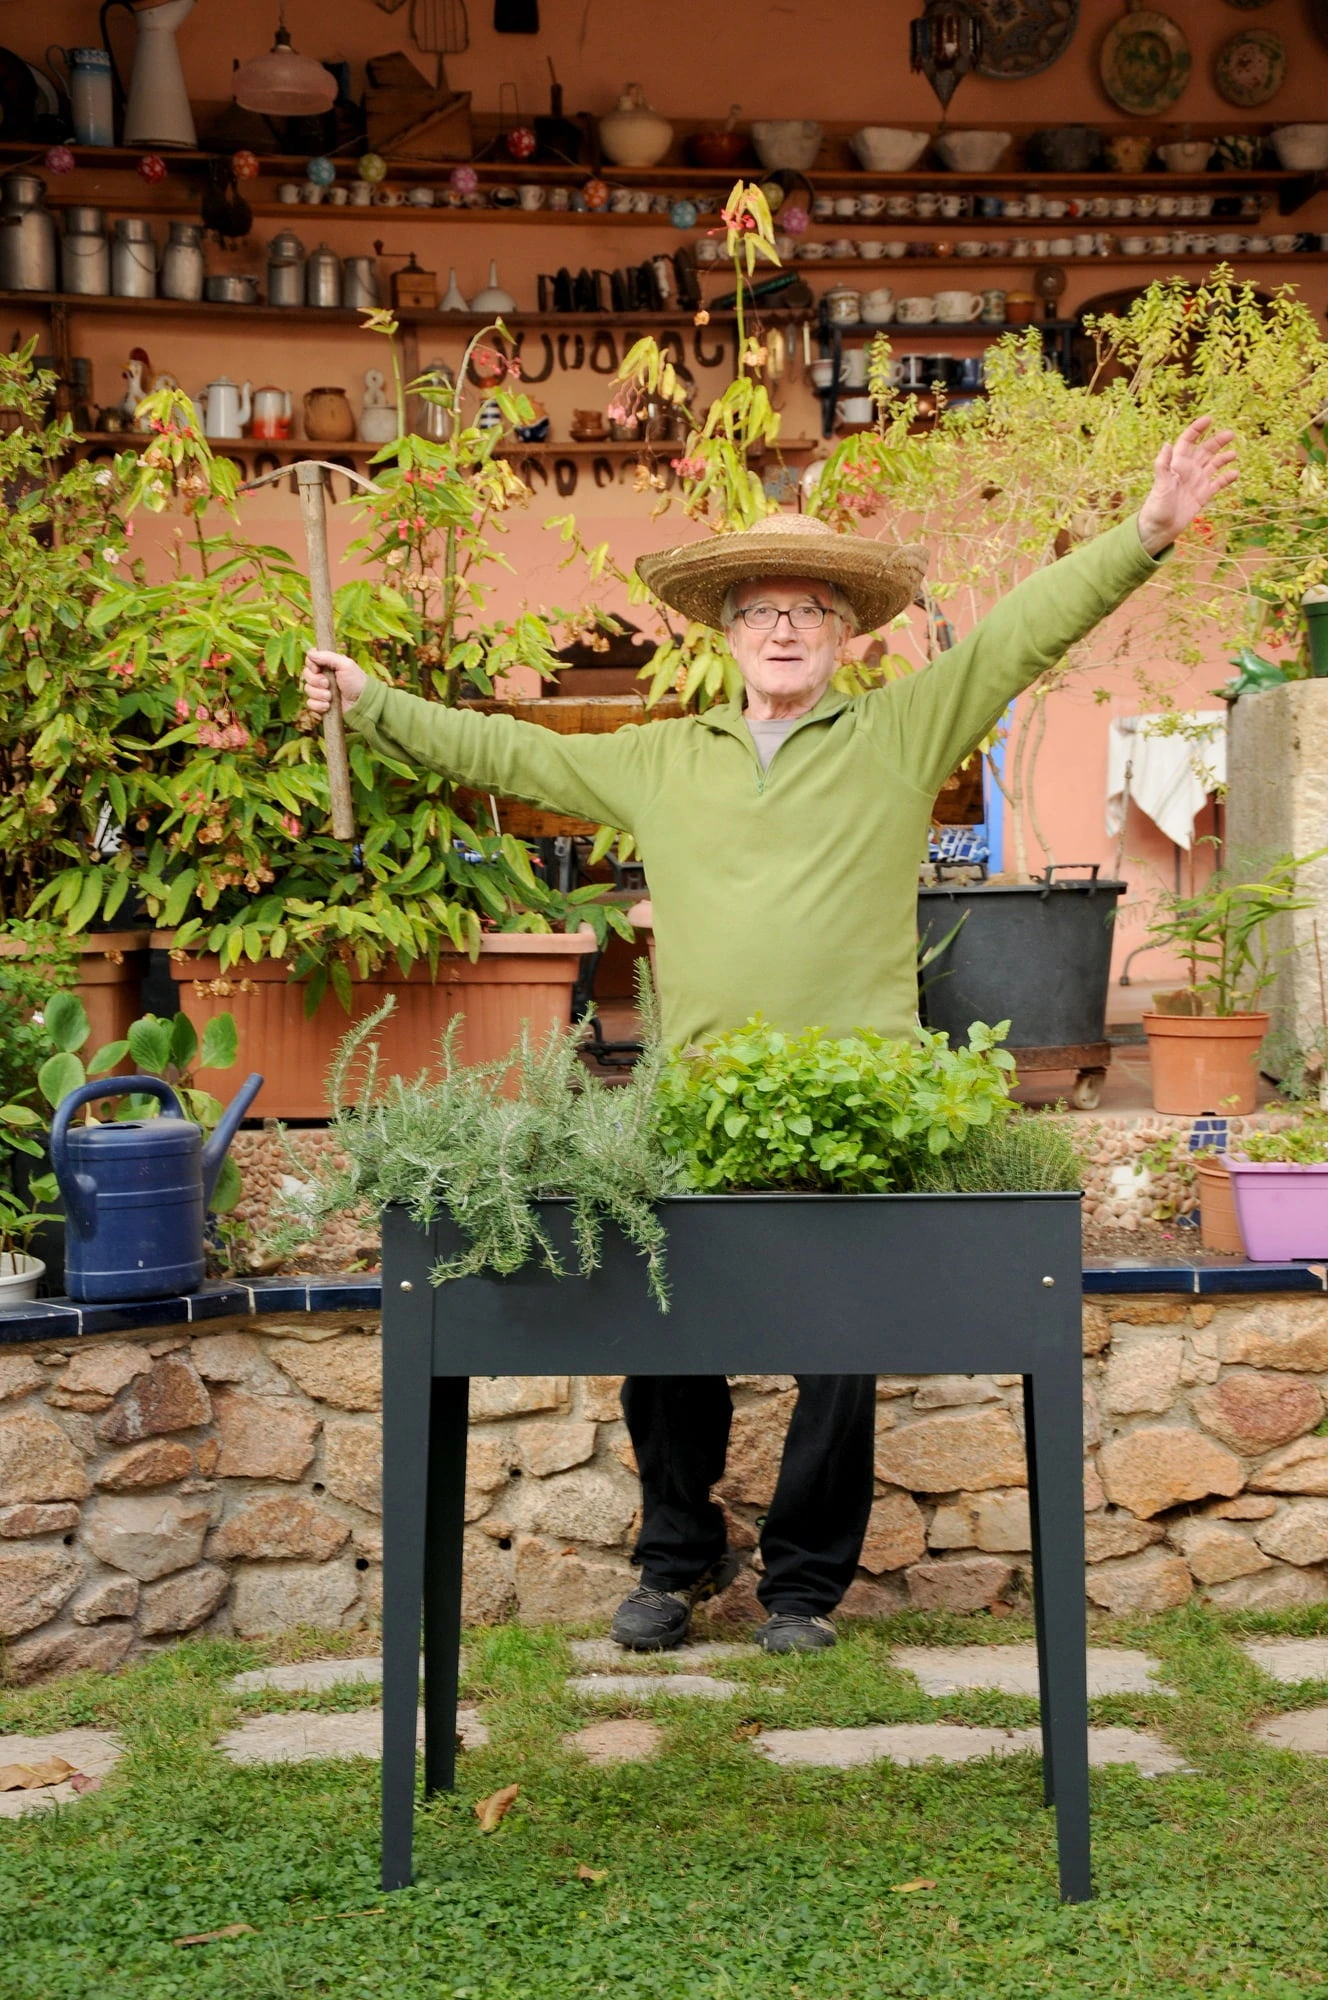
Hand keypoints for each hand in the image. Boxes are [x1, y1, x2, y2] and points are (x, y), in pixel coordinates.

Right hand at [303, 648, 365, 718]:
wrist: (362, 704)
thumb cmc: (357, 682)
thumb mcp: (345, 665)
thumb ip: (327, 656)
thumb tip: (310, 652)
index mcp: (327, 665)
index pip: (309, 660)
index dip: (311, 665)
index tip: (317, 669)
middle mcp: (322, 676)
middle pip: (306, 675)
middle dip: (316, 681)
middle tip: (328, 684)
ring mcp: (321, 690)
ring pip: (307, 690)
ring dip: (319, 694)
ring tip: (330, 697)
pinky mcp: (321, 704)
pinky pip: (310, 704)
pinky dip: (318, 705)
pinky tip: (328, 706)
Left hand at [1136, 415, 1237, 555]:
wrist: (1159, 529)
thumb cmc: (1156, 507)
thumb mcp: (1160, 484)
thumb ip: (1163, 465)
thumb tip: (1167, 443)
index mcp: (1177, 464)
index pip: (1188, 441)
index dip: (1197, 429)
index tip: (1209, 419)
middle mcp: (1188, 471)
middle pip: (1205, 450)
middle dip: (1217, 441)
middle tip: (1231, 434)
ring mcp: (1196, 482)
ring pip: (1213, 465)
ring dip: (1223, 457)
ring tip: (1234, 454)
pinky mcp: (1202, 496)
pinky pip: (1218, 484)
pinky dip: (1226, 478)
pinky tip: (1236, 474)